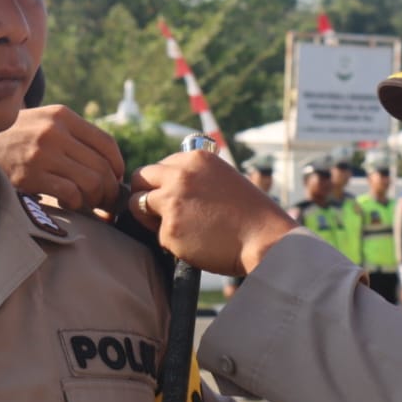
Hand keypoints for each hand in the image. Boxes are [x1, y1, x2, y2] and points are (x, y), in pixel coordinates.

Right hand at [0, 105, 124, 211]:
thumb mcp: (44, 123)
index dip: (118, 168)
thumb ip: (74, 136)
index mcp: (62, 115)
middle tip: (106, 204)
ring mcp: (42, 153)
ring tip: (90, 205)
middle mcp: (54, 131)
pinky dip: (77, 204)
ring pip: (92, 182)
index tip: (116, 181)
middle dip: (110, 191)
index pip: (107, 144)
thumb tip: (112, 169)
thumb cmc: (18, 139)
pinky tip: (70, 205)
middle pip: (103, 167)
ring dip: (96, 200)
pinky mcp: (30, 175)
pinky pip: (70, 194)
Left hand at [130, 152, 297, 276]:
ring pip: (136, 204)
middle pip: (139, 178)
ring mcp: (172, 202)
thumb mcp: (222, 178)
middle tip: (155, 210)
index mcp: (194, 159)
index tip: (170, 196)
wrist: (265, 239)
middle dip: (142, 193)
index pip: (158, 165)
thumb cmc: (249, 214)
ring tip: (173, 227)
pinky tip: (192, 242)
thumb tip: (167, 183)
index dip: (161, 183)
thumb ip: (194, 176)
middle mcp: (179, 175)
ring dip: (148, 216)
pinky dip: (169, 241)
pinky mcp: (169, 230)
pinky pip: (155, 234)